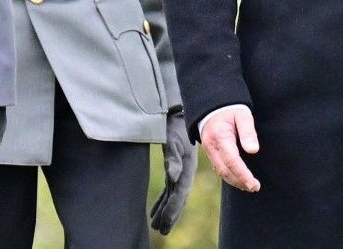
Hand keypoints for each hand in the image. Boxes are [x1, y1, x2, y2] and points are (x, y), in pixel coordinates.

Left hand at [150, 111, 197, 233]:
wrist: (177, 112)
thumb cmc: (174, 125)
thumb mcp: (173, 140)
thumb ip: (173, 159)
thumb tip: (173, 178)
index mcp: (186, 168)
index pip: (179, 194)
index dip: (173, 210)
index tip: (164, 224)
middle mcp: (184, 172)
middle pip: (177, 199)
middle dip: (169, 215)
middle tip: (160, 231)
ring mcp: (179, 170)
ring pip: (172, 195)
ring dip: (164, 210)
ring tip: (156, 225)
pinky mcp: (173, 166)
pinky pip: (168, 188)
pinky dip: (162, 199)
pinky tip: (155, 209)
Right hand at [200, 106, 259, 191]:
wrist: (213, 105)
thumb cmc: (231, 109)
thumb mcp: (243, 115)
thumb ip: (248, 131)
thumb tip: (253, 150)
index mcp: (220, 136)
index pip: (232, 161)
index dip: (243, 175)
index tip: (254, 185)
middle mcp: (211, 146)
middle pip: (225, 170)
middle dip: (240, 181)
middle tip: (255, 187)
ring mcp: (208, 150)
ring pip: (220, 171)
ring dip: (234, 181)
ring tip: (249, 186)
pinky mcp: (210, 152)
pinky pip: (218, 167)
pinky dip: (229, 176)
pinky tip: (239, 178)